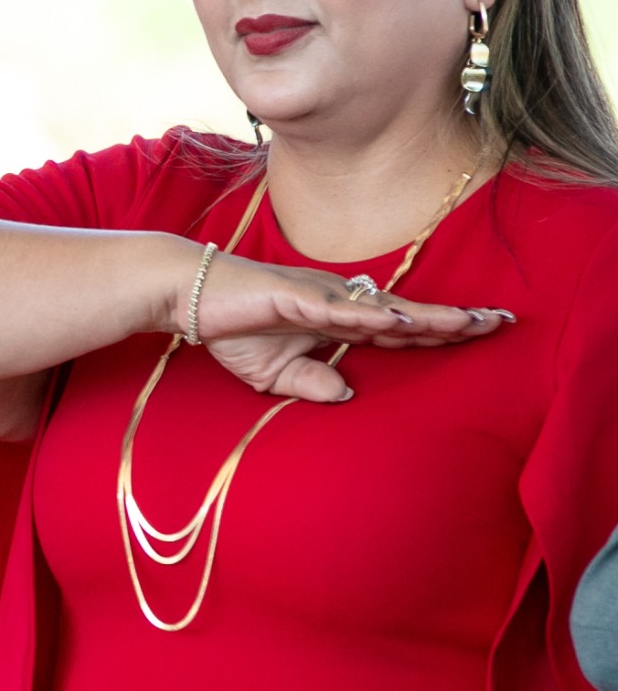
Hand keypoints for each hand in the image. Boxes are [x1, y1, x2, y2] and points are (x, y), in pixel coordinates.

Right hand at [170, 246, 510, 402]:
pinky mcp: (299, 296)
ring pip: (387, 310)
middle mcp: (341, 302)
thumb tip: (345, 394)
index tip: (481, 330)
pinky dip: (374, 316)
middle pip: (408, 315)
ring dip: (428, 317)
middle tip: (501, 321)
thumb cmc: (231, 328)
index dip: (440, 330)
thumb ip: (312, 383)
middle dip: (454, 319)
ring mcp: (323, 297)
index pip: (400, 328)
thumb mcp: (274, 375)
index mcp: (340, 319)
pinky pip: (344, 310)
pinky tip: (403, 322)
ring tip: (468, 323)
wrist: (190, 298)